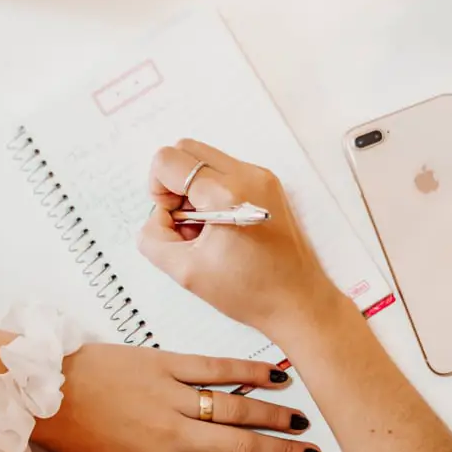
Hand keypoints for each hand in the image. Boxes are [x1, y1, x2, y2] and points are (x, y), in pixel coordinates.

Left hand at [30, 343, 321, 451]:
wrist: (47, 389)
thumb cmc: (78, 432)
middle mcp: (172, 433)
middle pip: (241, 448)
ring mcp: (172, 395)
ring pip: (237, 409)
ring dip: (274, 417)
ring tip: (300, 422)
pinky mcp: (166, 362)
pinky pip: (217, 368)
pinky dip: (249, 371)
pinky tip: (274, 376)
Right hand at [138, 139, 346, 337]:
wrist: (298, 302)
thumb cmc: (249, 292)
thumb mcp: (185, 272)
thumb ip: (153, 238)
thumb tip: (157, 216)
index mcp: (227, 194)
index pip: (168, 160)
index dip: (158, 190)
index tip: (172, 221)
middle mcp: (248, 175)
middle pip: (186, 149)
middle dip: (174, 183)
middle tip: (184, 222)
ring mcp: (262, 176)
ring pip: (205, 159)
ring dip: (193, 189)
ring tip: (204, 230)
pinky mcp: (269, 184)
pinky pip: (226, 171)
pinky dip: (212, 192)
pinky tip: (221, 226)